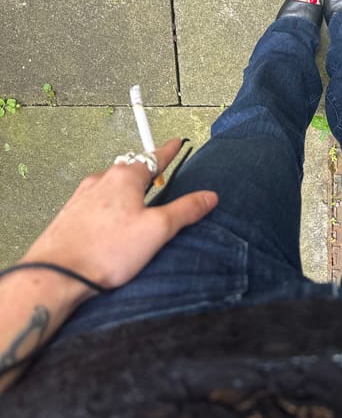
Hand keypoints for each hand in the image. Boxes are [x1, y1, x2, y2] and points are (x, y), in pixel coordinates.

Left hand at [17, 138, 217, 290]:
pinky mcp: (71, 216)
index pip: (154, 157)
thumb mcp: (157, 230)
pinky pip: (96, 202)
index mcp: (125, 178)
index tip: (175, 143)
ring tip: (138, 202)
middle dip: (146, 171)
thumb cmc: (106, 251)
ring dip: (126, 189)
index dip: (168, 151)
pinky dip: (110, 205)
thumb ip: (185, 210)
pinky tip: (112, 221)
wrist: (56, 274)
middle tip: (160, 174)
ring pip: (111, 185)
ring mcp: (82, 197)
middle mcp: (101, 181)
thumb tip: (208, 196)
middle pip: (130, 168)